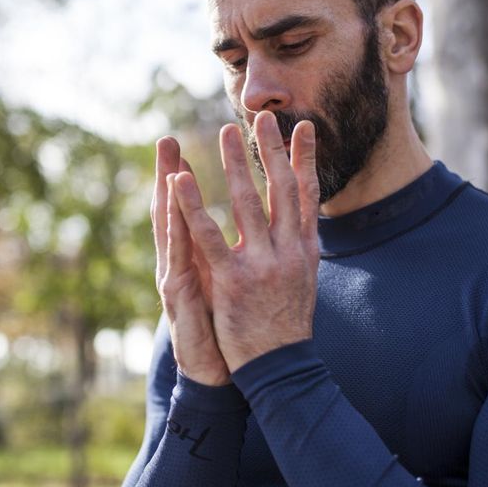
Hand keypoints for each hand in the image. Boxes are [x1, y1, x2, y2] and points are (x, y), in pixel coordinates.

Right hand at [152, 136, 230, 385]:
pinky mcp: (178, 290)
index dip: (182, 178)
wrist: (216, 374)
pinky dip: (176, 218)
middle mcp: (181, 262)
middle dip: (169, 172)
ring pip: (170, 224)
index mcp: (195, 258)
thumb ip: (224, 257)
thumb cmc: (223, 328)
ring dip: (168, 186)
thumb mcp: (226, 284)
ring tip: (168, 157)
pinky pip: (178, 248)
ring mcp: (175, 275)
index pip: (187, 211)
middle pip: (172, 211)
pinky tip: (173, 194)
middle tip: (166, 138)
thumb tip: (240, 232)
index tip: (182, 146)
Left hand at [172, 112, 320, 372]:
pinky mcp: (232, 282)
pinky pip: (208, 237)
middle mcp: (288, 252)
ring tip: (226, 132)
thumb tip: (306, 216)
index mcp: (305, 251)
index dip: (306, 160)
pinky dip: (192, 207)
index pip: (308, 195)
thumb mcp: (305, 281)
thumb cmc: (287, 325)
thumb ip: (301, 246)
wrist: (281, 370)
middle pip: (281, 190)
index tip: (304, 128)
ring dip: (235, 165)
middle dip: (271, 151)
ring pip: (247, 204)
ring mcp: (261, 266)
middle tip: (262, 117)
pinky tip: (179, 182)